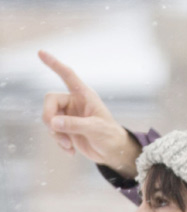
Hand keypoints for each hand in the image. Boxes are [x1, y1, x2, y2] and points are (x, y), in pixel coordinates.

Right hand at [38, 50, 140, 176]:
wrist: (113, 153)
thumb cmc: (110, 136)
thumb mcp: (95, 129)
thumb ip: (74, 124)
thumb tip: (53, 122)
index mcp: (84, 96)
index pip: (67, 75)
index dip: (54, 64)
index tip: (41, 52)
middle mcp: (74, 103)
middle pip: (50, 101)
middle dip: (49, 116)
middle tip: (54, 129)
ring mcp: (68, 116)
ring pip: (50, 118)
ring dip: (56, 134)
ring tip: (69, 146)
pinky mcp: (66, 129)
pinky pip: (54, 132)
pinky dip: (59, 142)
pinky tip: (71, 152)